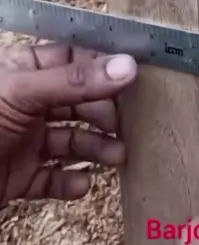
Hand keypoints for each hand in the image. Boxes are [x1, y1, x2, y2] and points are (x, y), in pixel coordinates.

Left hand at [0, 42, 137, 205]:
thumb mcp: (22, 94)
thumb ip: (75, 81)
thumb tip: (126, 66)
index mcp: (23, 72)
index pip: (72, 60)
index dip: (102, 68)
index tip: (133, 78)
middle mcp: (25, 104)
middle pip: (77, 102)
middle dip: (104, 113)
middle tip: (127, 125)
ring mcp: (23, 140)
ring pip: (70, 140)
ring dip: (95, 148)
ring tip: (116, 157)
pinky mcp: (18, 176)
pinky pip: (52, 178)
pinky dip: (70, 182)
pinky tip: (82, 184)